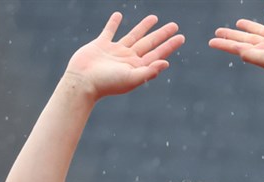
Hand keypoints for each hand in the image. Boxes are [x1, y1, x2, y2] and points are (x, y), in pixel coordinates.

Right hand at [66, 12, 184, 98]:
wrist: (82, 82)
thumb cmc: (107, 83)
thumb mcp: (130, 78)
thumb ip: (148, 71)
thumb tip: (166, 63)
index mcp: (137, 67)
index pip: (158, 54)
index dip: (170, 45)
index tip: (181, 37)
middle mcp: (128, 58)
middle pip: (149, 43)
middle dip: (162, 34)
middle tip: (174, 25)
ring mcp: (115, 51)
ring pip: (133, 35)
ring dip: (144, 27)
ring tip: (154, 18)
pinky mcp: (100, 45)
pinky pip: (109, 31)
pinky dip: (113, 23)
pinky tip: (118, 15)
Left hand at [209, 11, 263, 75]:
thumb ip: (251, 54)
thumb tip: (236, 50)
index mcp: (260, 53)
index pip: (237, 47)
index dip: (224, 44)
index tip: (210, 41)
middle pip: (245, 38)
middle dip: (231, 35)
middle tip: (218, 31)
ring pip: (260, 30)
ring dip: (249, 26)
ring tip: (238, 23)